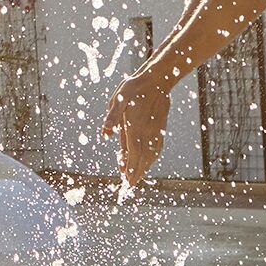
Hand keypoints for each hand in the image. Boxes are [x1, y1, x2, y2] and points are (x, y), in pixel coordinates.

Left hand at [103, 71, 169, 186]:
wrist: (158, 80)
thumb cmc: (136, 87)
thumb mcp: (119, 98)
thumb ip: (113, 116)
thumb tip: (105, 133)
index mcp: (135, 127)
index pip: (133, 153)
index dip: (131, 168)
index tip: (128, 181)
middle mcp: (147, 131)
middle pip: (143, 158)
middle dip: (137, 172)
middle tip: (130, 185)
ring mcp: (155, 130)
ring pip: (152, 154)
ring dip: (145, 166)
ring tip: (137, 176)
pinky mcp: (160, 127)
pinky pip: (158, 146)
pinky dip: (153, 157)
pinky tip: (150, 160)